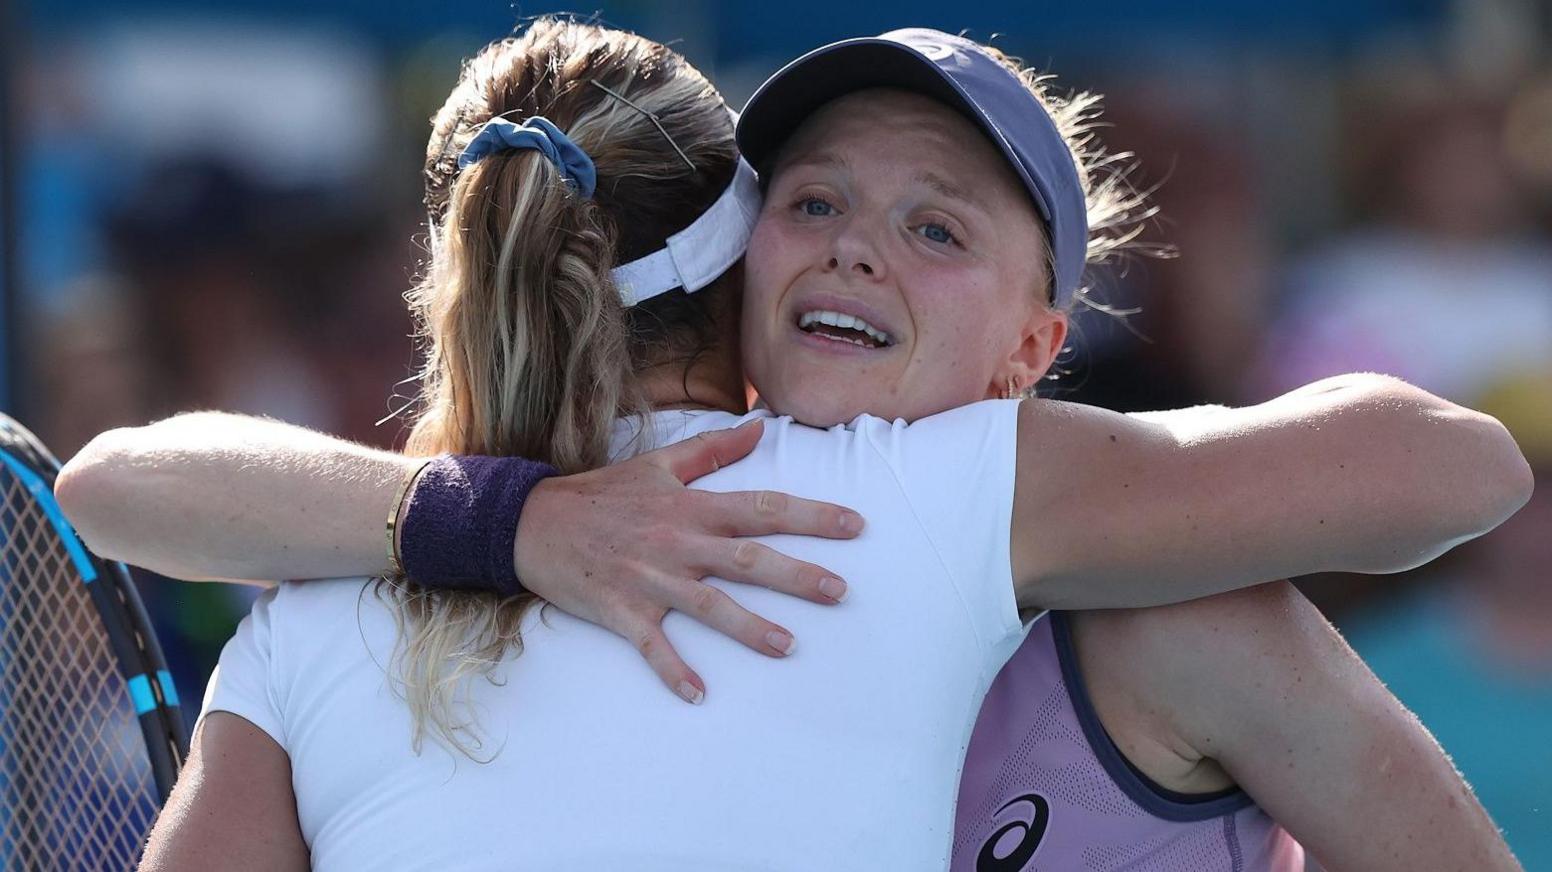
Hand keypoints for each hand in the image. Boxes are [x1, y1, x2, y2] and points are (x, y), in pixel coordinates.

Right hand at [512, 419, 862, 703]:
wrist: (531, 522)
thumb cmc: (599, 494)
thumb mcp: (657, 465)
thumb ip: (712, 450)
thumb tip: (759, 427)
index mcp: (691, 508)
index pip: (763, 508)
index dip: (811, 516)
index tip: (855, 525)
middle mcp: (678, 543)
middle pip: (748, 559)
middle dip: (797, 576)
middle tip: (841, 593)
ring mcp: (651, 579)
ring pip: (708, 605)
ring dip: (748, 627)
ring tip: (787, 647)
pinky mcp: (622, 610)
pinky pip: (652, 645)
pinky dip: (673, 670)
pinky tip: (698, 694)